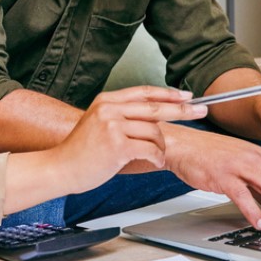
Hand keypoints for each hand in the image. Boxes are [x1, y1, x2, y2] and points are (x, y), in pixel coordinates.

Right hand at [50, 86, 207, 194]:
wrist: (60, 167)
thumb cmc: (80, 151)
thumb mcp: (98, 123)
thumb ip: (121, 116)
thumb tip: (152, 117)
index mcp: (106, 101)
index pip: (145, 92)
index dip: (168, 94)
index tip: (186, 96)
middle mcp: (109, 109)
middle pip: (155, 107)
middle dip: (182, 110)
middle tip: (200, 111)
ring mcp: (112, 126)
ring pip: (154, 131)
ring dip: (161, 146)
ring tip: (155, 156)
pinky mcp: (116, 145)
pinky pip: (149, 149)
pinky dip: (156, 158)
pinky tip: (154, 162)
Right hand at [163, 124, 260, 230]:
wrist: (183, 145)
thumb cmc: (209, 155)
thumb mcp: (241, 163)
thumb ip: (258, 180)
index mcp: (260, 155)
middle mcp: (253, 158)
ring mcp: (239, 166)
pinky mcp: (223, 176)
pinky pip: (243, 195)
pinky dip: (253, 211)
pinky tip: (259, 223)